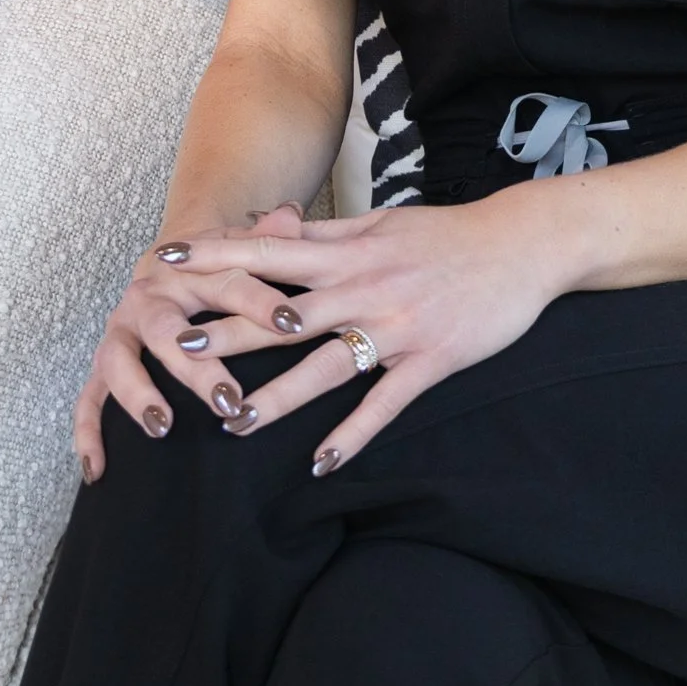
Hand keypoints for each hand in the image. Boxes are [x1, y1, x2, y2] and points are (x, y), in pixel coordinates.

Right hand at [74, 206, 319, 471]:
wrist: (169, 258)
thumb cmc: (218, 265)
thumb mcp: (243, 248)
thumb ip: (268, 238)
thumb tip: (290, 216)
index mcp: (190, 270)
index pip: (228, 284)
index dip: (261, 302)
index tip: (292, 325)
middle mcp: (149, 300)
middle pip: (168, 332)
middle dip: (197, 369)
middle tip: (230, 401)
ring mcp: (120, 332)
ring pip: (118, 362)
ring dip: (138, 395)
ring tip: (164, 427)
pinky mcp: (100, 364)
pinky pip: (87, 399)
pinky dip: (88, 432)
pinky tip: (98, 469)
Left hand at [126, 200, 561, 476]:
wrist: (522, 244)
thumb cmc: (446, 233)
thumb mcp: (380, 223)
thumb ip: (325, 232)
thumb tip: (272, 227)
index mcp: (347, 250)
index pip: (267, 251)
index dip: (215, 256)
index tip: (165, 262)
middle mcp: (363, 287)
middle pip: (282, 314)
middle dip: (226, 332)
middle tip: (170, 351)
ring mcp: (395, 327)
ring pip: (325, 367)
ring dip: (278, 397)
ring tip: (232, 424)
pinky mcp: (430, 361)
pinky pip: (384, 403)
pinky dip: (353, 434)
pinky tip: (321, 462)